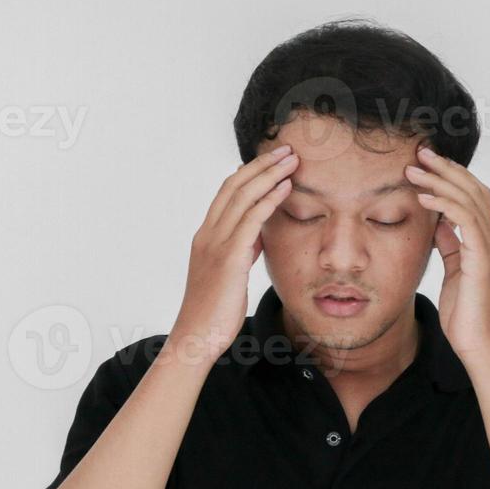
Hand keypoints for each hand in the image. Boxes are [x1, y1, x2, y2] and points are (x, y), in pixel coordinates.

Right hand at [169, 145, 296, 366]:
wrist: (197, 338)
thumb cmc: (214, 312)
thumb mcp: (229, 275)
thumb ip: (241, 251)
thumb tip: (257, 236)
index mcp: (206, 236)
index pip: (226, 193)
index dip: (249, 172)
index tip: (271, 160)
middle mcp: (208, 233)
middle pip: (234, 185)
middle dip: (262, 164)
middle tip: (286, 150)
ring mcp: (216, 244)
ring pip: (243, 196)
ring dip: (269, 174)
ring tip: (292, 160)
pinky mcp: (229, 258)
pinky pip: (251, 220)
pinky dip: (269, 199)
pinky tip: (286, 187)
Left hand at [405, 144, 489, 369]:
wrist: (480, 346)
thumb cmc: (465, 315)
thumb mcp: (453, 272)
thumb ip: (449, 245)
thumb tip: (437, 222)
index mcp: (486, 242)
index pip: (473, 196)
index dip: (452, 176)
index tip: (426, 164)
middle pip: (474, 189)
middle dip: (446, 168)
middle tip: (420, 153)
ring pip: (469, 198)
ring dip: (440, 181)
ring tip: (414, 170)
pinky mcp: (483, 259)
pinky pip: (464, 220)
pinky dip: (444, 204)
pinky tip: (423, 198)